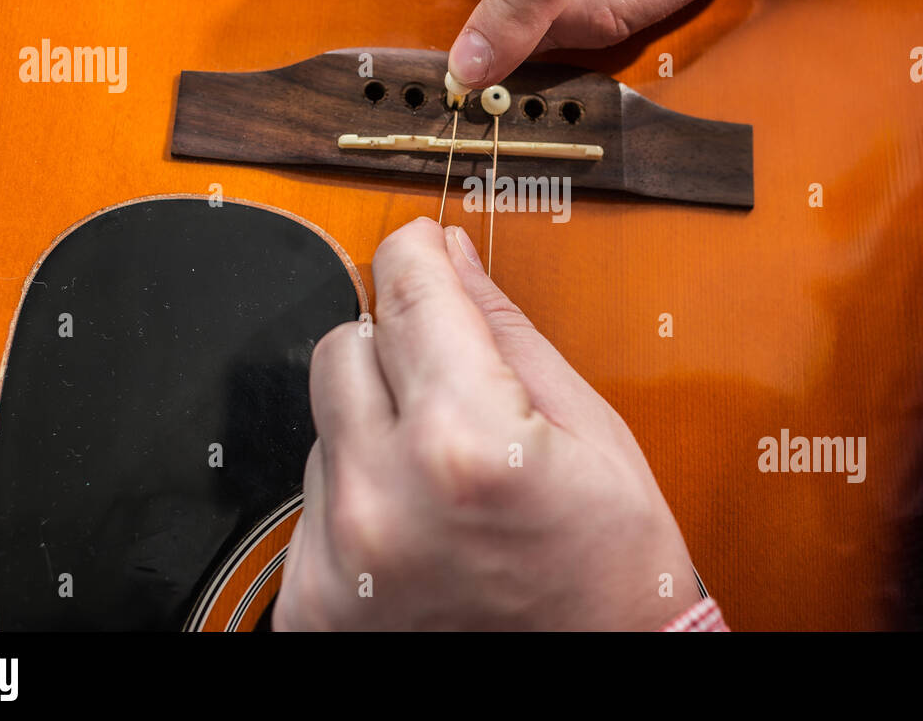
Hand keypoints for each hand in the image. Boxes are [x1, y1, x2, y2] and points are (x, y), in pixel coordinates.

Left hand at [272, 218, 699, 629]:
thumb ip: (505, 334)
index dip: (415, 252)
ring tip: (447, 478)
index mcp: (465, 443)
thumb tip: (452, 260)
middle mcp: (383, 501)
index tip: (421, 246)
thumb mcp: (589, 437)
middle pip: (344, 346)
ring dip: (376, 427)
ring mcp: (336, 560)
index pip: (406, 293)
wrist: (596, 690)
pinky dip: (360, 495)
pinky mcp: (309, 604)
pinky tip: (418, 523)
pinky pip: (314, 500)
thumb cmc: (613, 582)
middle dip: (397, 344)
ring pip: (326, 424)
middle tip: (455, 382)